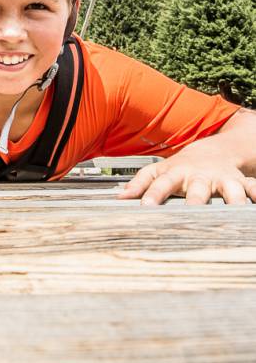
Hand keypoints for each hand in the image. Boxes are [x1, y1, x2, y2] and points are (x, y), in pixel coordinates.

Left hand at [118, 152, 255, 205]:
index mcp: (177, 173)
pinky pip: (252, 187)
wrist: (216, 148)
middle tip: (191, 214)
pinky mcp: (240, 182)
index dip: (153, 195)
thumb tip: (119, 198)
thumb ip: (140, 183)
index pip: (162, 184)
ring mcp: (222, 179)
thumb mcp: (159, 170)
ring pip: (230, 190)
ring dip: (232, 199)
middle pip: (198, 190)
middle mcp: (200, 177)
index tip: (145, 207)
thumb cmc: (183, 166)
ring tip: (235, 212)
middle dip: (195, 201)